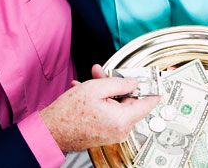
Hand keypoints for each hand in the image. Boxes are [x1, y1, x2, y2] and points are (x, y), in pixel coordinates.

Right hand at [42, 64, 159, 151]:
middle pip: (128, 101)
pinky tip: (86, 93)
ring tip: (89, 82)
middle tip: (103, 74)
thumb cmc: (69, 113)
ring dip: (105, 92)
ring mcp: (113, 133)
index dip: (151, 89)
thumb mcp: (96, 89)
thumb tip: (133, 82)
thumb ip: (119, 83)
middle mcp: (121, 130)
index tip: (156, 81)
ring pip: (117, 105)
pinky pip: (109, 113)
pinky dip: (100, 102)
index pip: (148, 103)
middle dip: (117, 85)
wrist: (51, 131)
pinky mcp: (105, 133)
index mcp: (123, 119)